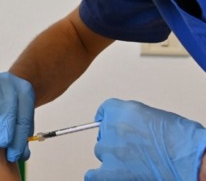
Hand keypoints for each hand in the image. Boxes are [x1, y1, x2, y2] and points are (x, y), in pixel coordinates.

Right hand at [0, 68, 34, 161]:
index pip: (24, 115)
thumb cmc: (13, 111)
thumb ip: (22, 136)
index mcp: (24, 92)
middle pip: (8, 100)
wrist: (8, 88)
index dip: (20, 136)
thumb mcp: (21, 121)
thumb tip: (21, 155)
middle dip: (6, 123)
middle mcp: (8, 82)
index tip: (14, 155)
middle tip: (2, 143)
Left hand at [85, 98, 205, 180]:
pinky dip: (99, 176)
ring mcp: (110, 150)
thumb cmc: (183, 142)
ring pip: (102, 153)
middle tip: (134, 149)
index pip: (105, 112)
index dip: (110, 120)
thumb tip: (132, 128)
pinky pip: (93, 175)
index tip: (110, 124)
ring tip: (134, 164)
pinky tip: (108, 176)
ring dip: (113, 158)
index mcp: (123, 110)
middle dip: (116, 141)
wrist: (191, 160)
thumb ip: (136, 120)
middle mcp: (112, 127)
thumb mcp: (156, 118)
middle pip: (104, 134)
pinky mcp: (110, 172)